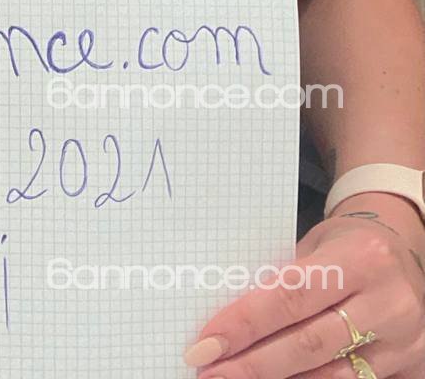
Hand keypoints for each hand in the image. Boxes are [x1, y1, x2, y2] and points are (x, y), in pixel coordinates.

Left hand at [181, 203, 424, 376]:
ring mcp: (405, 341)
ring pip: (332, 375)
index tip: (207, 342)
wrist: (403, 249)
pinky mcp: (412, 368)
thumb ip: (283, 281)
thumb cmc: (347, 245)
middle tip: (210, 371)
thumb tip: (229, 320)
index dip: (245, 323)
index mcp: (360, 259)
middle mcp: (388, 303)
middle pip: (309, 344)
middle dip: (253, 364)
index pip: (291, 296)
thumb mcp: (316, 247)